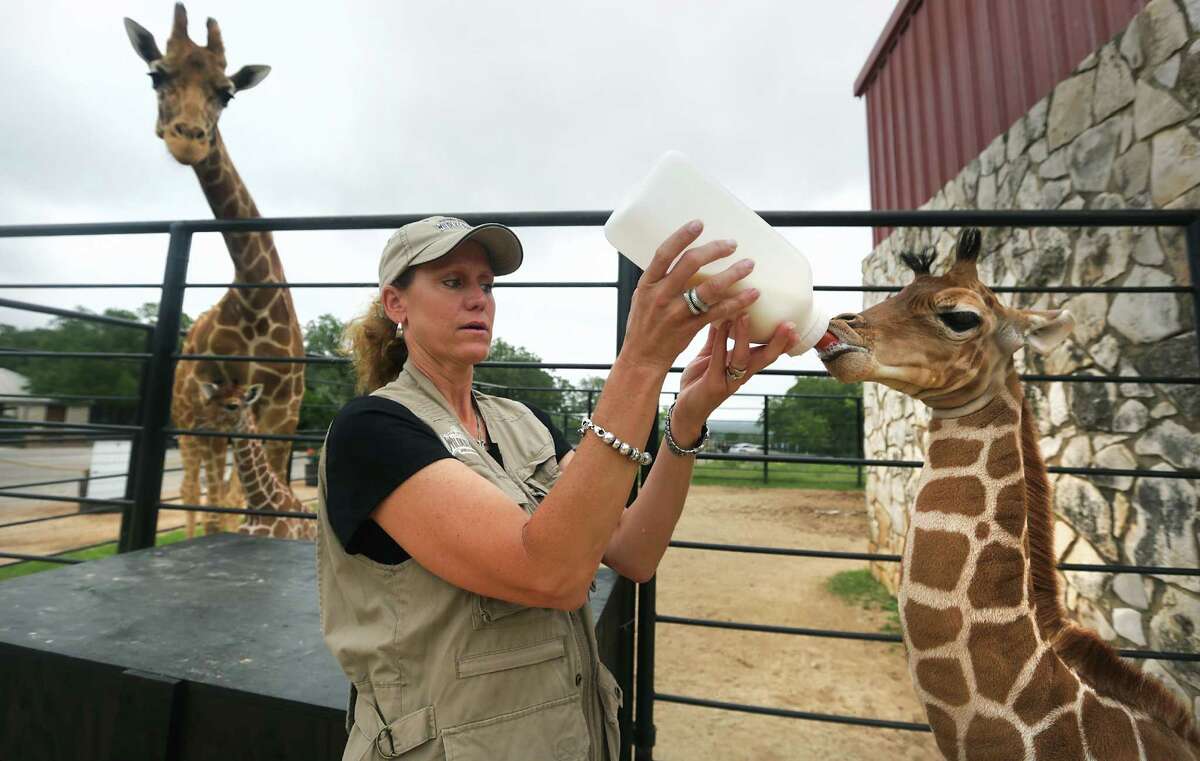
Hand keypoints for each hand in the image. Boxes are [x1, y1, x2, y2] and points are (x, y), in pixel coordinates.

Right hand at [619, 220, 759, 372]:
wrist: (642, 358)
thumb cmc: (643, 325)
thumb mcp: (642, 297)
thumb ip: (660, 279)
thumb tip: (682, 257)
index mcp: (647, 284)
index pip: (664, 253)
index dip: (682, 236)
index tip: (699, 223)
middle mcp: (661, 296)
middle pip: (690, 264)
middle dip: (714, 250)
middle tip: (732, 244)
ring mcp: (676, 313)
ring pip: (709, 288)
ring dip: (733, 274)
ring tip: (749, 264)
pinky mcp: (690, 328)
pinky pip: (719, 312)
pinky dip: (738, 302)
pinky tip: (752, 294)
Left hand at [670, 314, 797, 437]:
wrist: (684, 409)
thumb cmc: (698, 382)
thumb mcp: (709, 357)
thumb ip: (716, 339)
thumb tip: (723, 315)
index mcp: (743, 368)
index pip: (766, 353)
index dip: (781, 342)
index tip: (794, 327)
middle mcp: (741, 376)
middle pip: (764, 358)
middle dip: (777, 343)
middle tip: (789, 325)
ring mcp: (728, 381)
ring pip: (742, 358)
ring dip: (744, 337)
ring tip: (745, 315)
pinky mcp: (714, 384)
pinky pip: (719, 360)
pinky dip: (720, 342)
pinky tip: (722, 325)